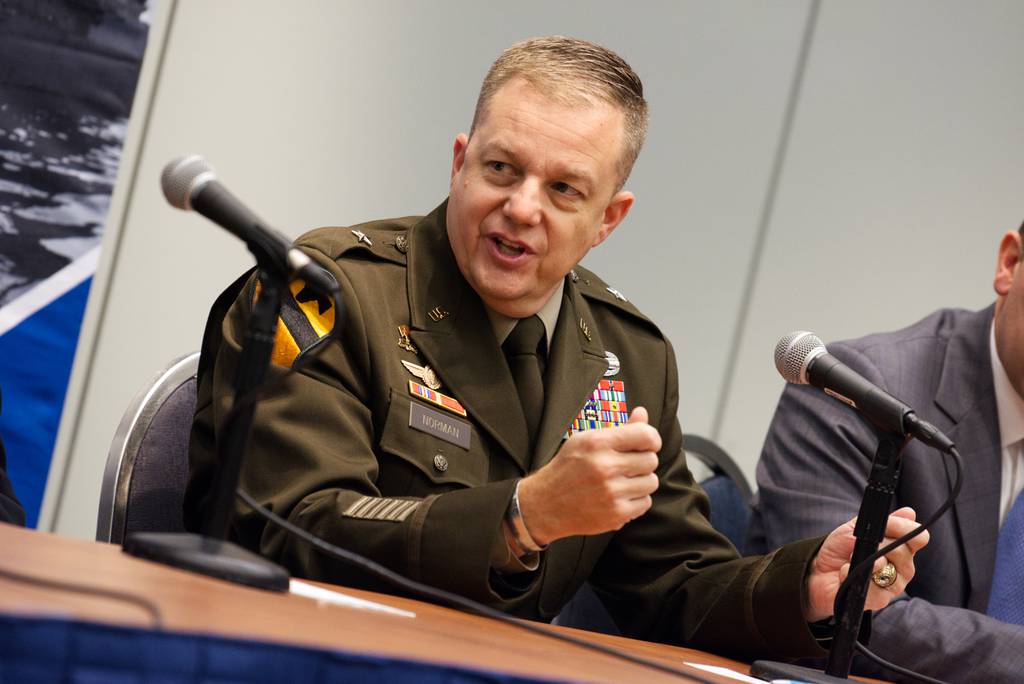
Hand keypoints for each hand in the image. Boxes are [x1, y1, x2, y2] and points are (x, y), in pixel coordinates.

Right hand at [516, 407, 660, 545]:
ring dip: (640, 482)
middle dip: (642, 462)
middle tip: (626, 466)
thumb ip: (619, 429)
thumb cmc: (568, 468)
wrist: (545, 504)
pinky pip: (645, 502)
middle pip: (651, 460)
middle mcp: (605, 467)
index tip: (646, 444)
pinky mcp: (616, 514)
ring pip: (651, 482)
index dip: (651, 439)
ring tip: (621, 482)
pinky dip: (636, 500)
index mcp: (597, 443)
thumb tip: (642, 413)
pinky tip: (618, 497)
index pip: (646, 435)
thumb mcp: (586, 441)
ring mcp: (611, 493)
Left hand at [804, 507, 929, 621]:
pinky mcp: (880, 599)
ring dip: (866, 560)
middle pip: (904, 551)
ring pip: (889, 568)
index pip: (918, 538)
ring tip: (851, 559)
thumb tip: (910, 512)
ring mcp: (893, 584)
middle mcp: (902, 567)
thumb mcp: (856, 529)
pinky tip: (845, 572)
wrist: (819, 571)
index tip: (889, 524)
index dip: (906, 529)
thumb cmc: (841, 550)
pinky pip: (875, 588)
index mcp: (900, 547)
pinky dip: (854, 575)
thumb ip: (882, 522)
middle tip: (862, 544)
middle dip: (879, 544)